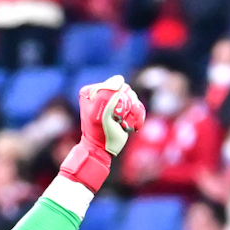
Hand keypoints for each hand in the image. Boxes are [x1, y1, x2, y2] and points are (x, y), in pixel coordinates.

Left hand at [59, 75, 144, 192]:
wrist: (103, 150)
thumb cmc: (99, 133)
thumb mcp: (100, 115)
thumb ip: (107, 95)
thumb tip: (120, 80)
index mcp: (91, 92)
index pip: (114, 85)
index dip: (118, 99)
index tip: (113, 115)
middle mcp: (102, 93)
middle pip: (125, 91)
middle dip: (128, 106)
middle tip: (120, 121)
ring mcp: (113, 101)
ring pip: (133, 98)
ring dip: (134, 113)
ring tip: (126, 125)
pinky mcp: (122, 108)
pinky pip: (137, 105)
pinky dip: (138, 116)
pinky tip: (133, 126)